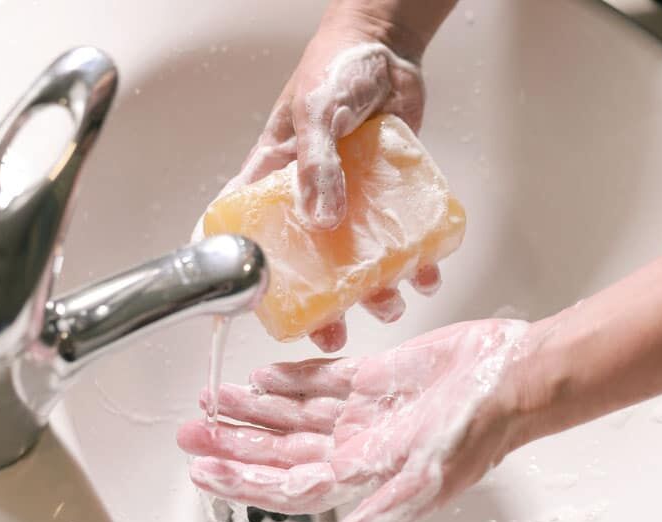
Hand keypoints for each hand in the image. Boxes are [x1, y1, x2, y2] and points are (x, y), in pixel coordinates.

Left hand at [177, 319, 528, 521]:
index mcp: (364, 473)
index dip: (244, 481)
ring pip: (295, 414)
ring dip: (255, 409)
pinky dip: (292, 378)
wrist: (510, 378)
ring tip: (214, 397)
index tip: (203, 472)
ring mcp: (365, 410)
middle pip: (282, 450)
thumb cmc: (479, 430)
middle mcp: (358, 444)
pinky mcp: (376, 376)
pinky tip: (264, 375)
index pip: (289, 485)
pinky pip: (323, 380)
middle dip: (235, 442)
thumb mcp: (426, 483)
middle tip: (191, 431)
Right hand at [194, 30, 440, 351]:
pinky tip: (426, 275)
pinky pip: (400, 239)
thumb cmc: (338, 67)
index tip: (237, 312)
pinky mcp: (389, 197)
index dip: (236, 272)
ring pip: (356, 260)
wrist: (390, 48)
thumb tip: (322, 221)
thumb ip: (318, 164)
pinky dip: (415, 262)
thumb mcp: (318, 113)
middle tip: (331, 333)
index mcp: (275, 178)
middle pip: (306, 265)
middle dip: (318, 304)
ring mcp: (351, 200)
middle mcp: (310, 197)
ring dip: (372, 291)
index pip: (242, 230)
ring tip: (389, 302)